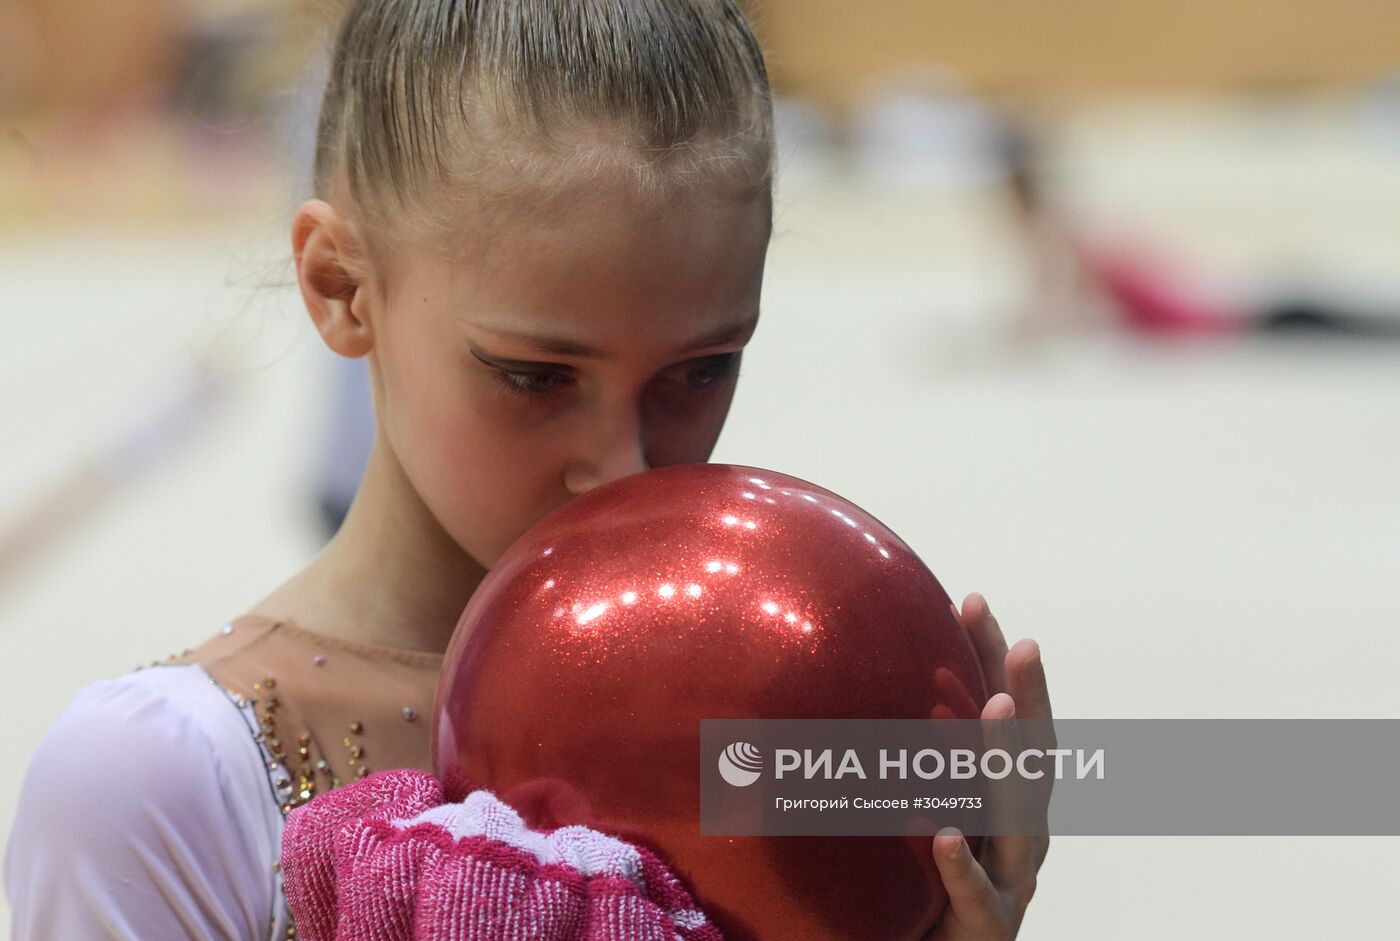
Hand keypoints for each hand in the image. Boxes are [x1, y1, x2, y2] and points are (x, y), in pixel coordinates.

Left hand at [925, 593, 1054, 939]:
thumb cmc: (921, 885)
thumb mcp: (915, 808)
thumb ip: (898, 756)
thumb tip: (837, 680)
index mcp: (1005, 800)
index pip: (1008, 719)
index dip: (994, 661)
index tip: (972, 600)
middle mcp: (1020, 836)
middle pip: (1033, 757)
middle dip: (1028, 695)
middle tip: (1021, 641)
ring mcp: (1011, 884)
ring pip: (1018, 820)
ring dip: (1006, 760)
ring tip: (995, 707)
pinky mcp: (987, 929)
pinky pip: (975, 897)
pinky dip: (962, 866)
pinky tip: (946, 834)